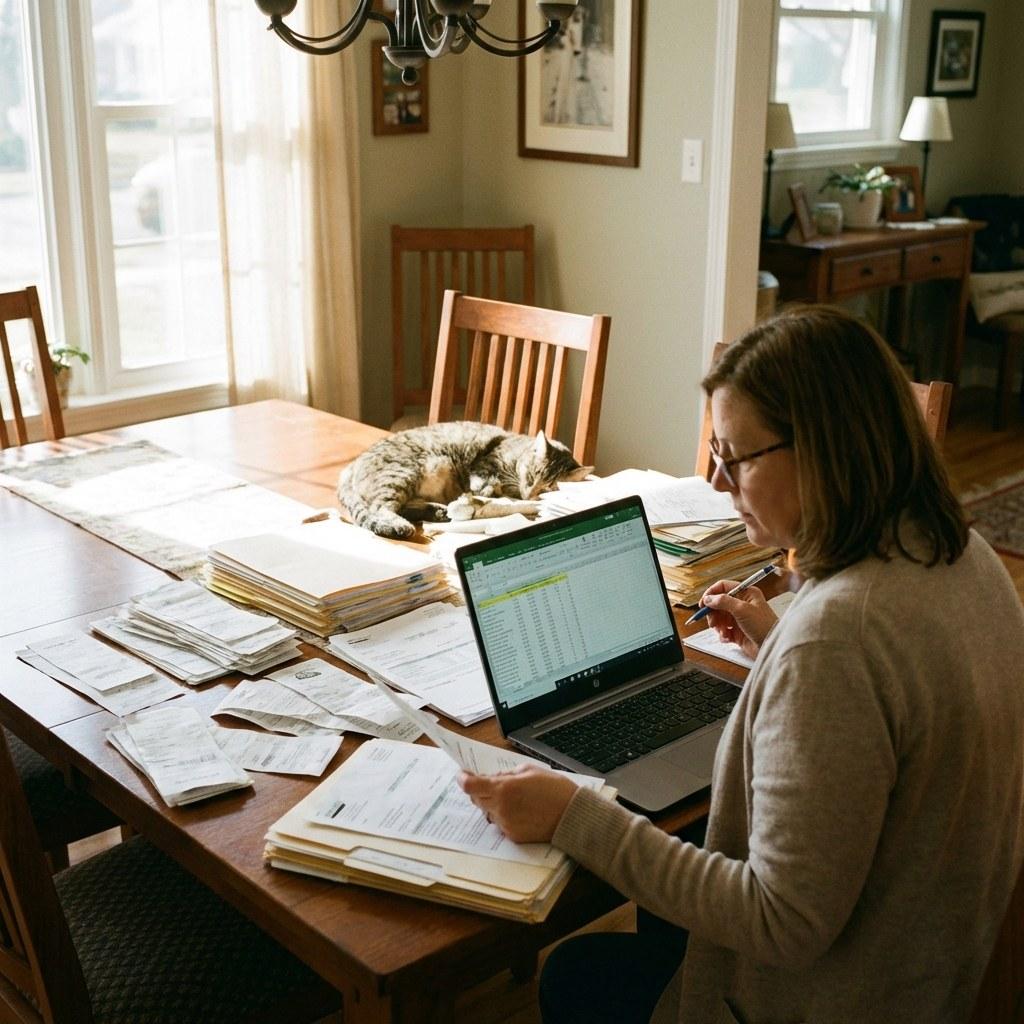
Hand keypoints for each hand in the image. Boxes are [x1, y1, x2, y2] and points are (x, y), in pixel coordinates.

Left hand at [458, 764, 578, 843]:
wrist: (572, 815)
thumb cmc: (555, 790)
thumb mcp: (530, 770)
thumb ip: (507, 774)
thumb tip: (494, 778)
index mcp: (504, 788)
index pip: (470, 785)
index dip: (463, 778)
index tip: (463, 774)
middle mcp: (501, 808)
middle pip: (476, 799)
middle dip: (480, 790)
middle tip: (492, 783)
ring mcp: (506, 823)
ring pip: (488, 811)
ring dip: (493, 803)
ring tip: (513, 798)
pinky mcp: (513, 835)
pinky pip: (500, 823)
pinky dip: (504, 815)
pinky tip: (520, 810)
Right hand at [698, 580, 777, 659]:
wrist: (772, 647)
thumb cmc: (764, 626)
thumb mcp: (742, 609)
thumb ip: (723, 601)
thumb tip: (708, 598)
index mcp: (746, 593)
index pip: (723, 587)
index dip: (711, 594)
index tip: (703, 603)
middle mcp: (742, 604)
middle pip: (719, 603)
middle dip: (713, 613)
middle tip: (712, 621)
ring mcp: (740, 618)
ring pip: (719, 618)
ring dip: (718, 625)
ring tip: (722, 631)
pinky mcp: (738, 631)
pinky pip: (723, 630)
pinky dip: (722, 634)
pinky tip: (728, 638)